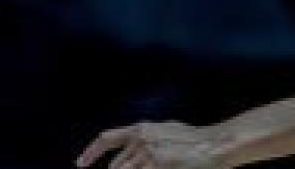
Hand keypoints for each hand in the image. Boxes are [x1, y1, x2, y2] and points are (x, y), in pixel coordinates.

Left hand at [76, 121, 229, 168]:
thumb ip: (146, 138)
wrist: (214, 145)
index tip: (80, 164)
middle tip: (138, 168)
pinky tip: (159, 167)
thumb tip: (131, 144)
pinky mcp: (158, 165)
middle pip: (116, 167)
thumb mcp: (166, 130)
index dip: (91, 152)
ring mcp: (149, 155)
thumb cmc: (194, 139)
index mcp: (142, 129)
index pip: (107, 139)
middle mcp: (142, 140)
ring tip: (155, 164)